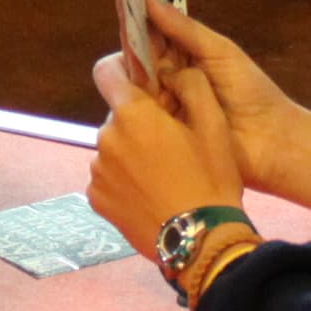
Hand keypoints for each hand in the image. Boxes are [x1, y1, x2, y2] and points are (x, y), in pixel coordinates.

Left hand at [85, 60, 244, 258]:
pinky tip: (150, 194)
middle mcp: (106, 138)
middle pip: (117, 116)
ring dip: (131, 152)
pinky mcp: (96, 199)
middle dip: (138, 121)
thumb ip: (192, 86)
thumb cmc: (210, 179)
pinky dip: (123, 180)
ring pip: (113, 148)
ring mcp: (98, 171)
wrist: (199, 241)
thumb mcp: (214, 126)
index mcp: (133, 115)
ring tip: (163, 175)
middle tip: (170, 141)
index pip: (106, 72)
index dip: (121, 69)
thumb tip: (173, 71)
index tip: (140, 80)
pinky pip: (108, 177)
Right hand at [99, 0, 307, 179]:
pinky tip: (134, 84)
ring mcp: (160, 102)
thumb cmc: (251, 91)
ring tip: (135, 52)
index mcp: (183, 52)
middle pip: (137, 50)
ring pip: (132, 78)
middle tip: (126, 14)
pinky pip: (136, 109)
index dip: (138, 7)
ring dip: (133, 63)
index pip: (153, 27)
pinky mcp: (156, 129)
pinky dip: (134, 96)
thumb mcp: (219, 51)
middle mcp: (167, 75)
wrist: (270, 140)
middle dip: (131, 32)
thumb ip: (183, 27)